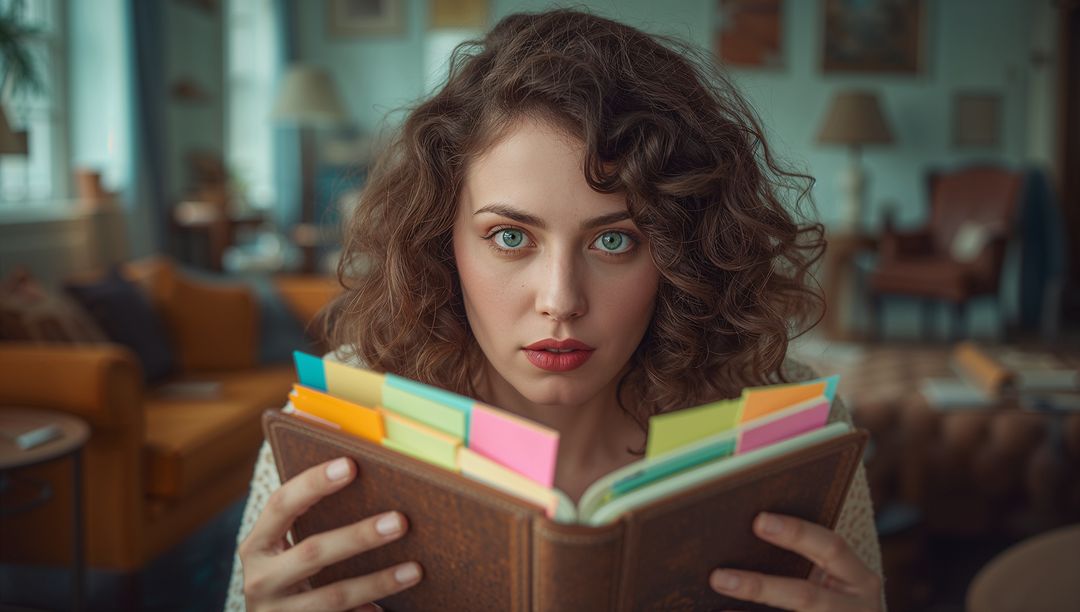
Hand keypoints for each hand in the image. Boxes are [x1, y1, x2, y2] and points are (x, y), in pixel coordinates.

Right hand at [239, 457, 421, 610]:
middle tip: (400, 521)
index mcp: (256, 544)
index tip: (350, 464)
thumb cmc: (286, 572)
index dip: (314, 482)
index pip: (282, 504)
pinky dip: (368, 611)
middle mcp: (260, 579)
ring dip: (378, 582)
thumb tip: (362, 477)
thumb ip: (308, 519)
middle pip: (313, 552)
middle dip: (359, 536)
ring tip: (414, 570)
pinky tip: (392, 607)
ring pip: (334, 596)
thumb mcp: (283, 548)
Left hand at [708, 512, 881, 610]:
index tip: (758, 521)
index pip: (831, 547)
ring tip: (718, 592)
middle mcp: (855, 608)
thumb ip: (807, 557)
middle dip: (760, 587)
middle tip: (718, 577)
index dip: (796, 533)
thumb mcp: (836, 578)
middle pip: (804, 596)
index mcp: (859, 579)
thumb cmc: (839, 600)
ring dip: (749, 610)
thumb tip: (744, 532)